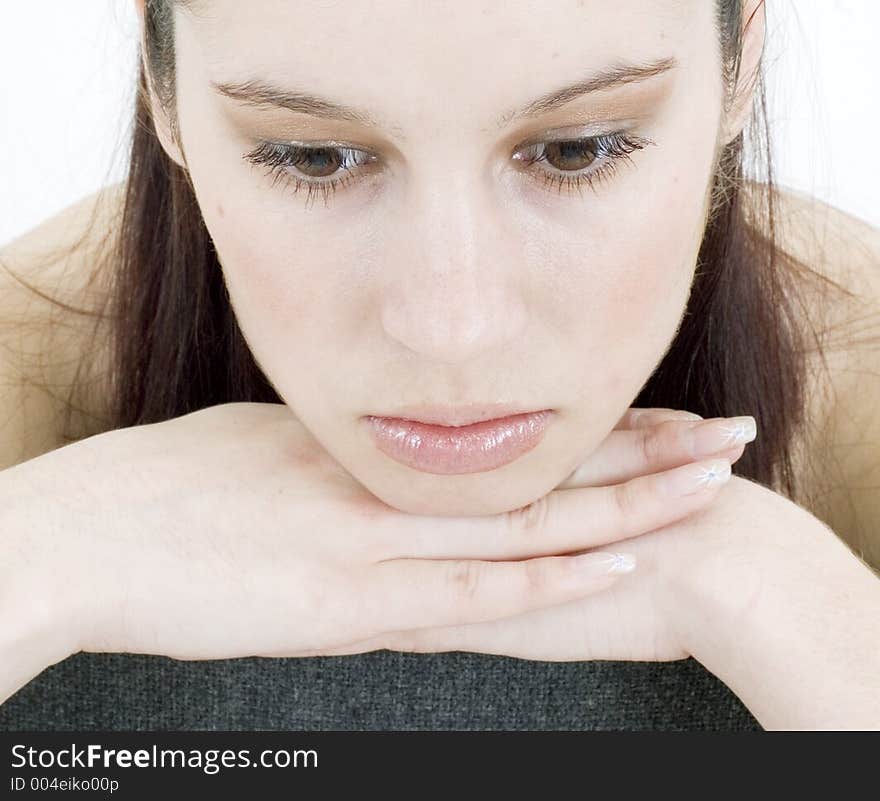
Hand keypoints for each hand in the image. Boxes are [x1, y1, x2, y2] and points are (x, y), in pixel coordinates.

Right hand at [7, 401, 741, 664]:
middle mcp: (391, 478)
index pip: (509, 430)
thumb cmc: (168, 491)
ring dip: (622, 511)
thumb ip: (336, 459)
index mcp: (375, 440)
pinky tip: (606, 573)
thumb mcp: (267, 449)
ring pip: (526, 523)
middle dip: (642, 455)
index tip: (667, 414)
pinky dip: (544, 586)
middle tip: (728, 437)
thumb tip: (373, 463)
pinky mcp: (350, 601)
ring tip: (704, 492)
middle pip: (541, 467)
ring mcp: (377, 537)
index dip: (597, 425)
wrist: (96, 533)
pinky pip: (465, 595)